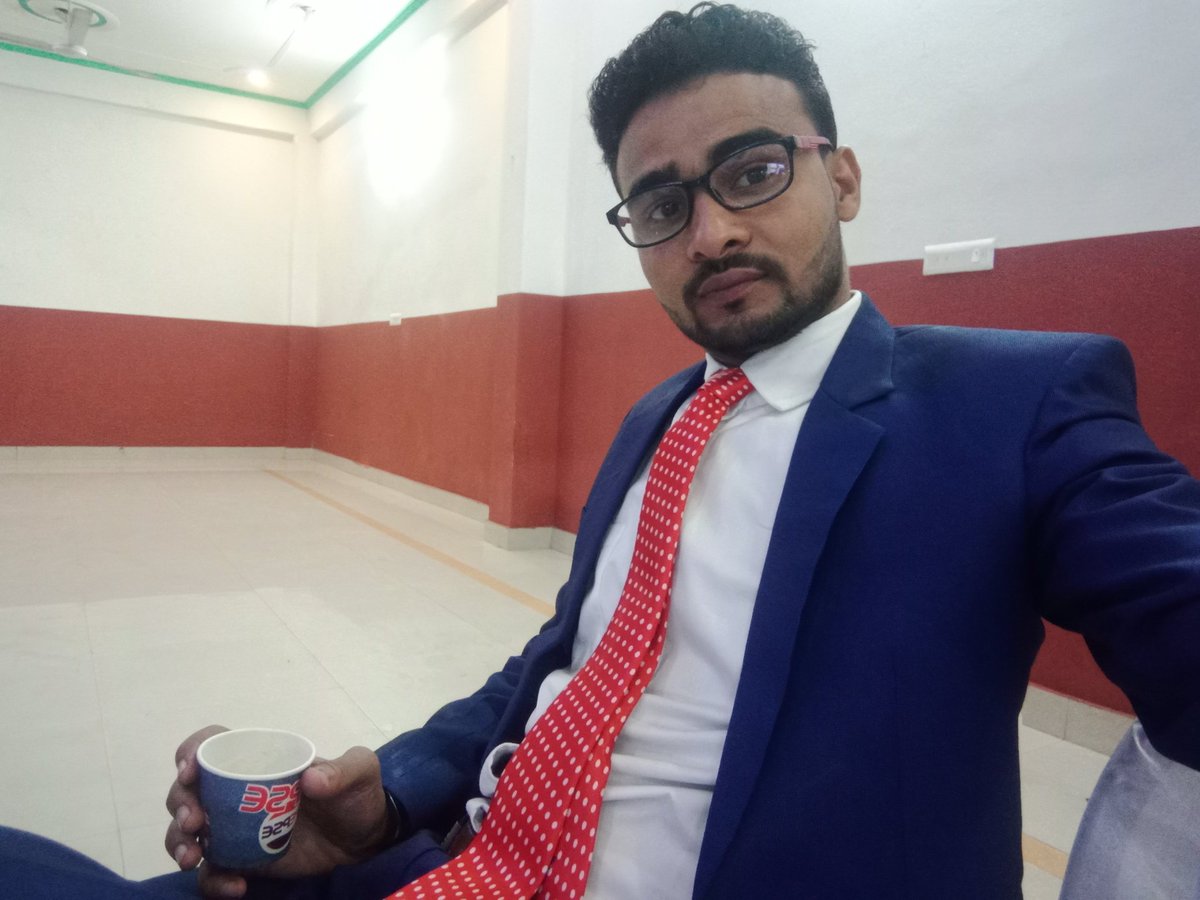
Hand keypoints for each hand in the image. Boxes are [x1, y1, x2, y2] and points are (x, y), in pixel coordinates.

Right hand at [165, 725, 394, 897]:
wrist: (365, 840)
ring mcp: (235, 829)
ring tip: (193, 859)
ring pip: (187, 832)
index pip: (214, 745)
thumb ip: (342, 770)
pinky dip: (213, 881)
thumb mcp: (360, 772)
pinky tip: (236, 886)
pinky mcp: (241, 862)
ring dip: (179, 843)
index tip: (190, 770)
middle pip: (188, 790)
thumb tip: (312, 779)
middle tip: (193, 821)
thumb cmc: (356, 796)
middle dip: (179, 803)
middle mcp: (236, 793)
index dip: (193, 751)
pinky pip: (213, 872)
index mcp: (260, 761)